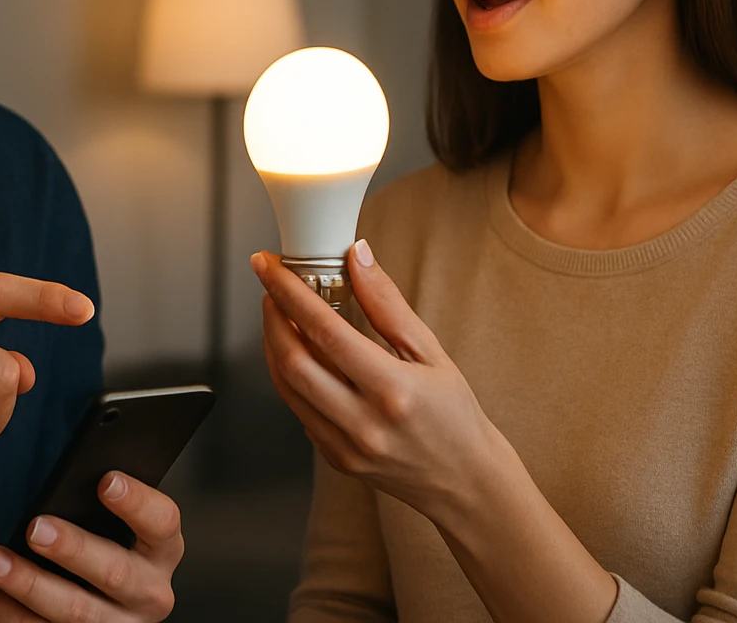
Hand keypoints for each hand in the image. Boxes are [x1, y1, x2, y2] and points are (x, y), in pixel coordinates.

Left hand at [0, 471, 181, 621]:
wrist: (108, 608)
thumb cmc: (107, 551)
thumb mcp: (116, 529)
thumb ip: (99, 508)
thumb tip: (66, 477)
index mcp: (161, 552)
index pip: (162, 523)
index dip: (137, 502)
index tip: (107, 481)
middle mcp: (148, 594)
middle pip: (115, 573)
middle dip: (72, 549)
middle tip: (36, 528)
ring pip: (75, 612)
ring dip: (29, 584)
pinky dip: (8, 613)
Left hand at [254, 241, 500, 517]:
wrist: (465, 480)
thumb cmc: (455, 414)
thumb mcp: (431, 351)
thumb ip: (388, 304)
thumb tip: (358, 257)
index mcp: (393, 389)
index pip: (326, 331)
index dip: (290, 293)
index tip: (270, 266)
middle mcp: (365, 422)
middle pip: (293, 362)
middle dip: (272, 317)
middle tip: (271, 288)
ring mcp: (346, 446)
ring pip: (288, 388)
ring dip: (274, 346)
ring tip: (279, 316)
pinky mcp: (335, 459)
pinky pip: (299, 411)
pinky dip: (290, 377)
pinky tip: (299, 354)